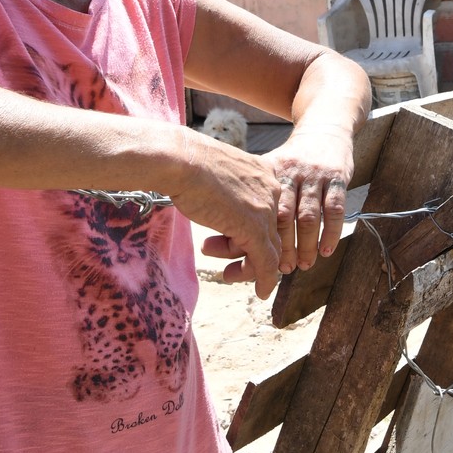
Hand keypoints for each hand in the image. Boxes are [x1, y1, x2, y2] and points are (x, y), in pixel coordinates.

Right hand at [171, 135, 283, 297]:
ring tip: (222, 270)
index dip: (251, 233)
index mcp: (264, 173)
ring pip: (266, 249)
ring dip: (246, 267)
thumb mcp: (217, 178)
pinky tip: (261, 292)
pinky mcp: (254, 228)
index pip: (268, 211)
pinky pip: (265, 261)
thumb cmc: (188, 164)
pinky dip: (264, 279)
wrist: (181, 160)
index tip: (237, 245)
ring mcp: (264, 209)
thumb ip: (229, 194)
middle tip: (228, 266)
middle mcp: (271, 189)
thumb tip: (225, 211)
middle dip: (246, 252)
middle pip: (269, 231)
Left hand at [264, 125, 354, 273]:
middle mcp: (291, 173)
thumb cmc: (290, 162)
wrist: (323, 129)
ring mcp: (315, 175)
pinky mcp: (337, 176)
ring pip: (309, 215)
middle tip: (283, 269)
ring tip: (304, 264)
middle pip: (283, 216)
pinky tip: (326, 250)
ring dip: (306, 244)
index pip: (259, 211)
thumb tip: (224, 242)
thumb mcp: (268, 170)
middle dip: (282, 247)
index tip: (254, 264)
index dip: (255, 239)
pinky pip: (335, 208)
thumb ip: (251, 199)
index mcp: (268, 173)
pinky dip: (331, 232)